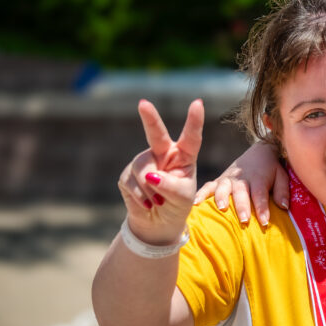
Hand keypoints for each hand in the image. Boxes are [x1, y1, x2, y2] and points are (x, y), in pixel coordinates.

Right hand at [118, 99, 203, 244]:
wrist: (159, 221)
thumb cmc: (177, 204)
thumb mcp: (182, 196)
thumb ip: (171, 185)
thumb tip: (150, 176)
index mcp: (183, 155)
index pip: (191, 137)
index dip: (194, 121)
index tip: (198, 103)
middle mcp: (162, 153)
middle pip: (156, 134)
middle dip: (149, 118)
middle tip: (143, 104)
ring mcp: (144, 162)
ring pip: (143, 170)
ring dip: (152, 190)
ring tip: (158, 201)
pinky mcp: (128, 175)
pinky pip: (132, 183)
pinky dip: (141, 197)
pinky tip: (147, 204)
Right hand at [194, 141, 287, 226]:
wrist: (259, 151)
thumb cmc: (272, 169)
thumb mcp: (282, 175)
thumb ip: (282, 190)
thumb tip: (284, 207)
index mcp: (259, 178)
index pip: (260, 194)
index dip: (262, 208)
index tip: (264, 222)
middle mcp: (242, 178)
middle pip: (241, 193)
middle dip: (242, 206)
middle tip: (244, 220)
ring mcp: (228, 179)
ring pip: (223, 188)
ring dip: (221, 198)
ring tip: (221, 209)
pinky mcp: (219, 180)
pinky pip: (208, 186)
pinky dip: (201, 194)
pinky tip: (195, 204)